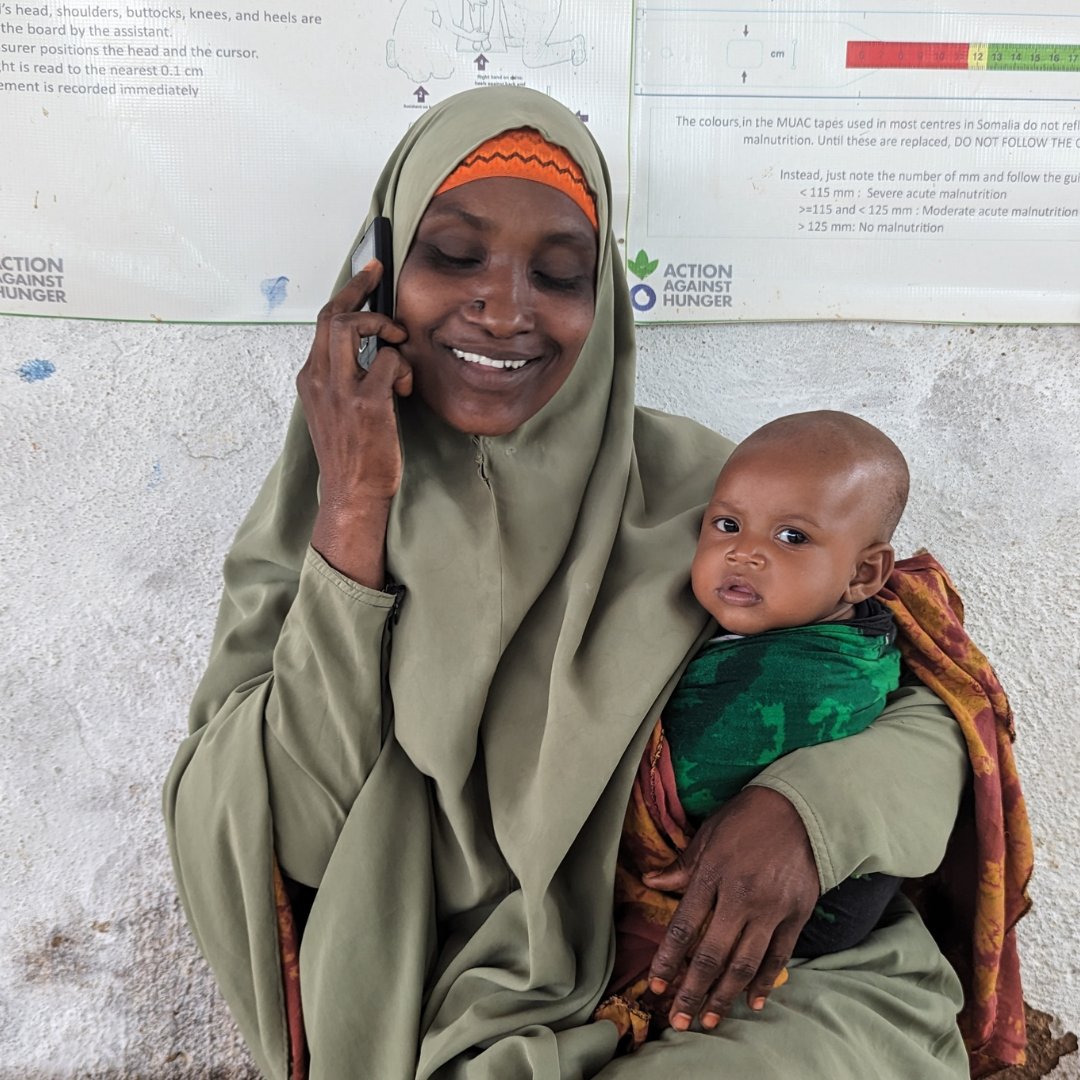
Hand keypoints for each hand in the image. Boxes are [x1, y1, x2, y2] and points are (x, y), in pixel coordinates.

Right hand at [297, 261, 412, 585]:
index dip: (348, 292)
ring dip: (385, 327)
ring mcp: (340, 389)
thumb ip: (344, 380)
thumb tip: (373, 352)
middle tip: (382, 280)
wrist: (352, 494)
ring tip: (399, 348)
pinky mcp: (366, 402)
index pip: (325, 322)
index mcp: (311, 378)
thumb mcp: (335, 411)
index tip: (367, 273)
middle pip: (335, 313)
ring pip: (355, 326)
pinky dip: (404, 368)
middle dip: (361, 288)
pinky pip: (390, 361)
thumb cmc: (351, 456)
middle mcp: (319, 378)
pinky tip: (407, 389)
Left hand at [642, 785, 817, 1031]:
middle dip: (693, 991)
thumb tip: (650, 881)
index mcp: (712, 875)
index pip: (684, 928)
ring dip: (725, 996)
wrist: (799, 808)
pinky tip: (752, 1002)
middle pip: (712, 955)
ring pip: (744, 963)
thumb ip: (682, 867)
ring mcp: (771, 908)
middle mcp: (740, 896)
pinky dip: (765, 982)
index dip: (668, 961)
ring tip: (709, 1021)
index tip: (656, 986)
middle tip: (679, 1021)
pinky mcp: (796, 914)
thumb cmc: (745, 819)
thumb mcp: (707, 836)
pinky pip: (778, 956)